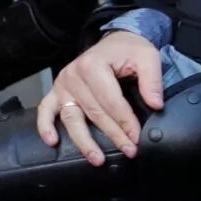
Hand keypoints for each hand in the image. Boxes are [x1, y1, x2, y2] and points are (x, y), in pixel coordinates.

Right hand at [36, 30, 164, 163]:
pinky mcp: (57, 92)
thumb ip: (152, 80)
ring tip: (98, 159)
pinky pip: (46, 110)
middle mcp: (74, 75)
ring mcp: (63, 85)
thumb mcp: (146, 57)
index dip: (125, 122)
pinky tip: (52, 142)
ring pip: (71, 118)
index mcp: (93, 65)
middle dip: (113, 135)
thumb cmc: (128, 50)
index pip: (111, 101)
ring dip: (84, 142)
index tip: (137, 138)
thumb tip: (155, 104)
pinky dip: (45, 126)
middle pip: (94, 113)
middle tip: (129, 150)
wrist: (115, 42)